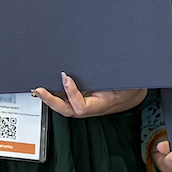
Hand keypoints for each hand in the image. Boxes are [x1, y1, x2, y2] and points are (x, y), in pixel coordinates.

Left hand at [32, 73, 146, 118]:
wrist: (132, 94)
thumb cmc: (130, 87)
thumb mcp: (128, 81)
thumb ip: (118, 76)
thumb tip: (111, 62)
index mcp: (102, 104)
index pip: (82, 106)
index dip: (72, 94)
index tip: (66, 78)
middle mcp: (91, 107)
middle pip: (67, 110)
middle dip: (51, 101)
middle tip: (40, 90)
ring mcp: (85, 105)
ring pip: (64, 107)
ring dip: (50, 99)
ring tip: (39, 88)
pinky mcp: (82, 100)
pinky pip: (66, 100)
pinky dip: (56, 94)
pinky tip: (48, 86)